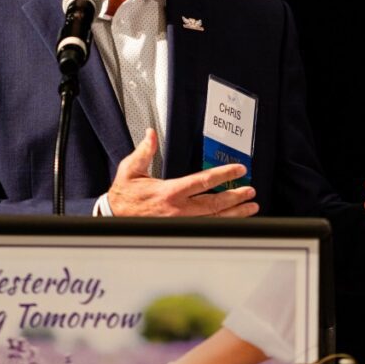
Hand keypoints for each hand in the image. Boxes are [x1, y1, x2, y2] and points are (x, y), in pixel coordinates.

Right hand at [108, 129, 258, 216]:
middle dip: (235, 197)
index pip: (203, 182)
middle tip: (250, 191)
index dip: (223, 175)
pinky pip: (206, 227)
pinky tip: (234, 219)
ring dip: (235, 213)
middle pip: (214, 204)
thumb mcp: (131, 169)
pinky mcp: (179, 229)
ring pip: (214, 219)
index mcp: (169, 192)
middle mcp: (178, 209)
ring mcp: (180, 222)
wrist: (113, 217)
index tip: (238, 170)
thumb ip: (145, 151)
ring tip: (250, 207)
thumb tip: (151, 134)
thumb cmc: (124, 195)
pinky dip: (223, 223)